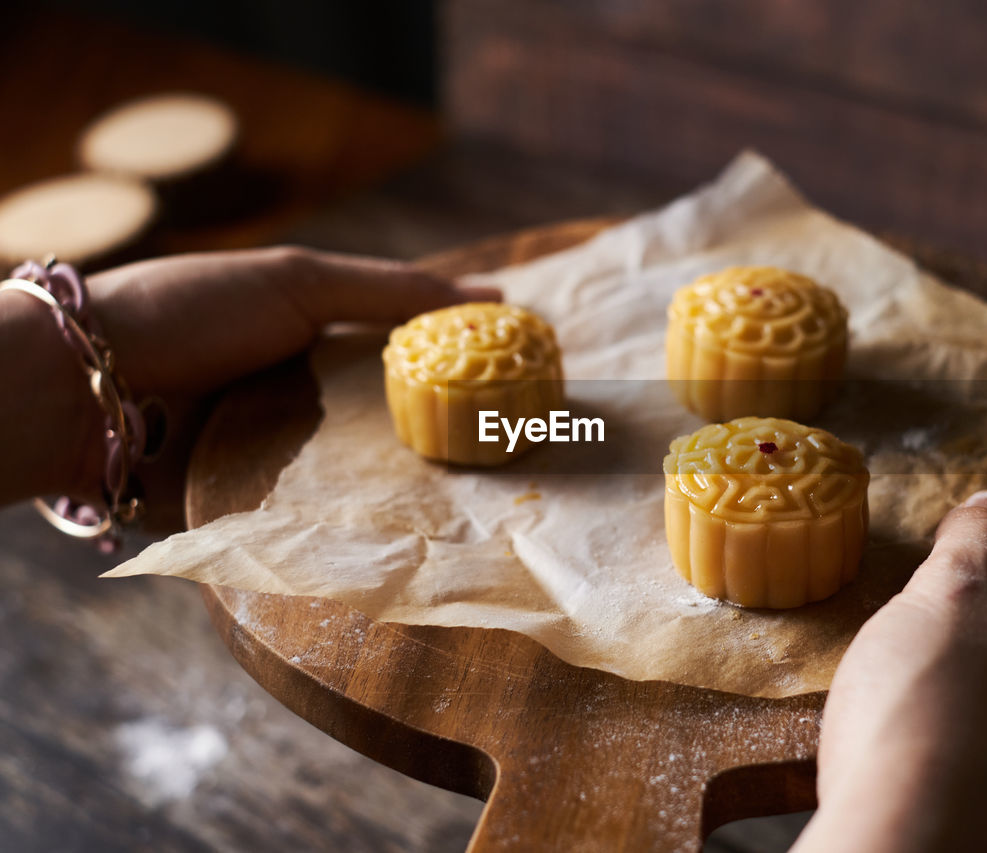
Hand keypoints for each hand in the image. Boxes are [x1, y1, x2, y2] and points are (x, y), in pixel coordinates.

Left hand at [2, 247, 498, 519]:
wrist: (83, 390)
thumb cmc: (187, 313)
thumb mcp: (296, 281)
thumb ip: (389, 291)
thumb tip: (493, 300)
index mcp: (313, 340)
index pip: (407, 354)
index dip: (462, 365)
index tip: (524, 377)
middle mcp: (305, 402)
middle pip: (396, 423)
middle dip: (454, 438)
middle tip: (523, 448)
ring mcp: (283, 460)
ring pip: (369, 478)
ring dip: (420, 487)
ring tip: (492, 496)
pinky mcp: (258, 512)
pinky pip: (323, 522)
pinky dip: (365, 528)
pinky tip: (422, 531)